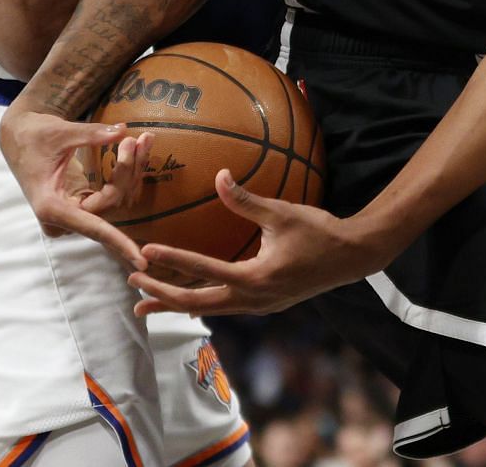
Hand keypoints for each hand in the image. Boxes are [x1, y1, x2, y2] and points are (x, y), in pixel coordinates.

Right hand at [0, 104, 146, 268]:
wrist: (20, 138)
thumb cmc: (35, 136)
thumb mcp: (60, 133)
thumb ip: (90, 135)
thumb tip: (122, 131)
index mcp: (50, 206)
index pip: (92, 228)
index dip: (118, 241)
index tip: (140, 259)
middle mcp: (62, 217)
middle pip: (110, 204)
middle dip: (130, 172)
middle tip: (143, 139)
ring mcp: (73, 213)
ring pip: (115, 200)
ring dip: (133, 170)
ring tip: (144, 139)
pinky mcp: (81, 205)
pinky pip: (112, 195)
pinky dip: (126, 173)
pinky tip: (136, 150)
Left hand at [128, 170, 391, 315]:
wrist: (352, 257)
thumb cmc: (320, 232)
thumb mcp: (282, 213)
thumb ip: (246, 200)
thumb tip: (218, 175)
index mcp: (255, 277)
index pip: (203, 270)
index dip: (171, 261)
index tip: (144, 252)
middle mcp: (253, 299)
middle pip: (197, 303)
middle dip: (162, 295)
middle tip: (132, 284)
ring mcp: (259, 306)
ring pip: (209, 309)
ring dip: (176, 304)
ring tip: (145, 303)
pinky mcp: (265, 304)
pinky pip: (224, 308)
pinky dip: (201, 304)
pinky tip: (189, 301)